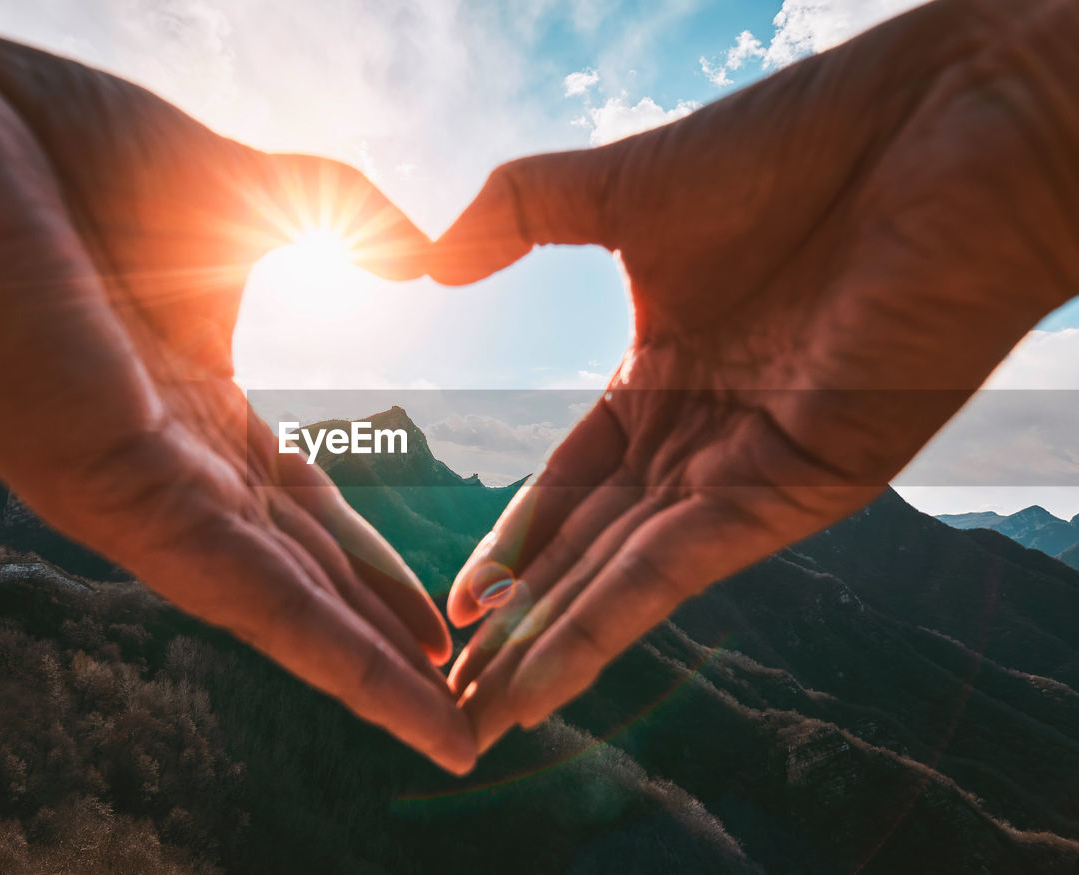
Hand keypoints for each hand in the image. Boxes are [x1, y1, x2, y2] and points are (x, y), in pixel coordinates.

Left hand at [0, 2, 473, 771]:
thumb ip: (338, 213)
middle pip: (299, 577)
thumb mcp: (241, 189)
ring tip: (447, 736)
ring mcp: (138, 485)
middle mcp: (166, 465)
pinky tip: (391, 694)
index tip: (441, 619)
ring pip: (277, 606)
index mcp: (191, 405)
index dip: (375, 570)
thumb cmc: (57, 147)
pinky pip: (243, 587)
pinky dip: (324, 648)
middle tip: (462, 709)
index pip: (305, 511)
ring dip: (368, 678)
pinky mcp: (113, 486)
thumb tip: (425, 248)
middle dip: (383, 647)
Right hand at [430, 0, 1078, 751]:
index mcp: (664, 377)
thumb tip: (423, 257)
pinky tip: (544, 678)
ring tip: (479, 712)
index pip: (570, 489)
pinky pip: (678, 569)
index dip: (511, 550)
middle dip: (520, 625)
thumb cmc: (797, 144)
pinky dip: (606, 626)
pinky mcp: (797, 487)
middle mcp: (704, 438)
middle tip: (450, 690)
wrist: (939, 130)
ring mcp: (748, 470)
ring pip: (626, 576)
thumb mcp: (622, 188)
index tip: (455, 609)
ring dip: (551, 649)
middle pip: (590, 551)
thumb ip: (515, 214)